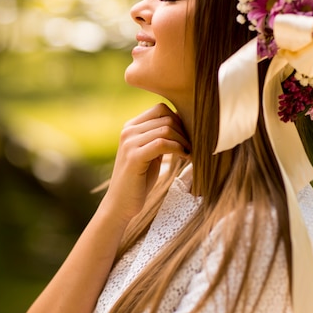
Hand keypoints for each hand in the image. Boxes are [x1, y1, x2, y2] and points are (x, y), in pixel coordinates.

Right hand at [101, 103, 190, 221]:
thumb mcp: (150, 152)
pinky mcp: (134, 157)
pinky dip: (178, 149)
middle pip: (166, 118)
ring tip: (189, 154)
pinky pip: (162, 144)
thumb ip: (160, 136)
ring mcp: (129, 143)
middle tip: (191, 148)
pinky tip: (185, 158)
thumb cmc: (139, 179)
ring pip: (166, 129)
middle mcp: (128, 131)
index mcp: (130, 126)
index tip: (187, 137)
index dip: (179, 120)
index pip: (160, 108)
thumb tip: (184, 121)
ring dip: (184, 142)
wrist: (121, 204)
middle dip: (184, 132)